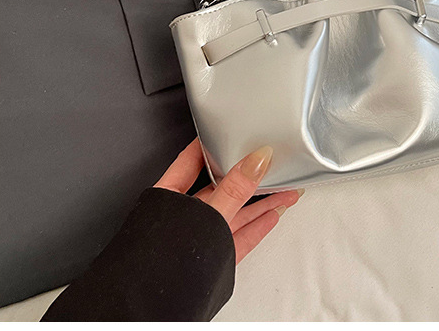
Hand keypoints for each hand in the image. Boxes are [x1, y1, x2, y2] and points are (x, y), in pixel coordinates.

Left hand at [155, 139, 302, 263]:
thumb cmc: (160, 264)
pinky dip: (258, 226)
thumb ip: (234, 189)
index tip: (228, 130)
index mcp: (169, 198)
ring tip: (285, 191)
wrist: (153, 308)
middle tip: (272, 164)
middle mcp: (184, 217)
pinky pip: (240, 236)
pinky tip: (273, 216)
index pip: (190, 161)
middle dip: (249, 177)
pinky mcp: (214, 258)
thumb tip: (256, 160)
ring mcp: (199, 239)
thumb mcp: (208, 213)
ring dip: (262, 202)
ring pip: (235, 213)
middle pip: (221, 188)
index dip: (210, 145)